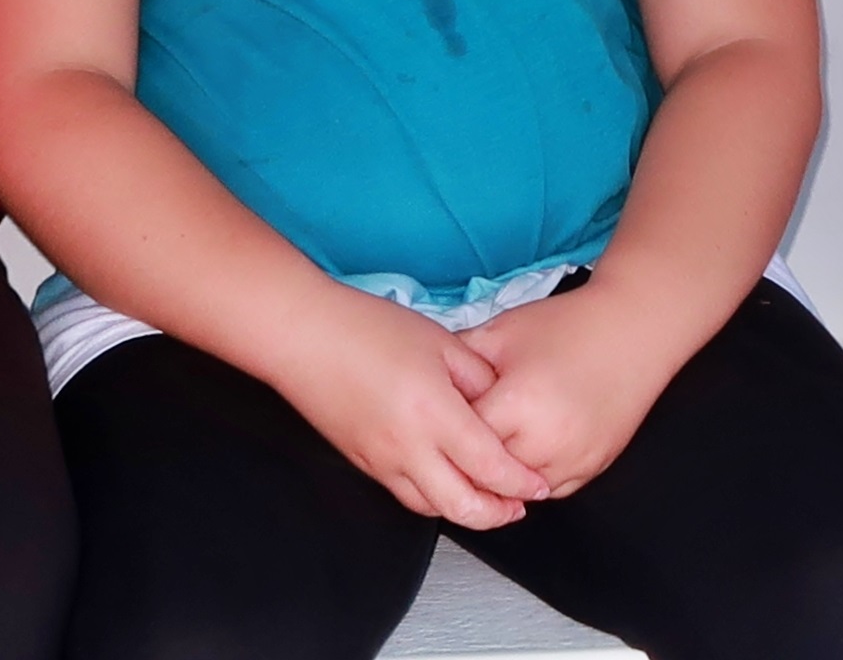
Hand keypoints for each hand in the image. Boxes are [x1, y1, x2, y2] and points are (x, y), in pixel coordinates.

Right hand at [264, 294, 551, 528]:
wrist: (302, 336)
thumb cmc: (365, 328)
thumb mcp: (440, 341)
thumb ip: (477, 376)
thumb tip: (499, 403)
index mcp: (435, 413)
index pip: (490, 466)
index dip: (521, 482)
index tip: (540, 485)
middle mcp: (409, 447)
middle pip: (463, 506)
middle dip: (498, 514)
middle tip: (519, 505)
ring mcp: (382, 460)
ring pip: (432, 507)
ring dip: (465, 511)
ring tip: (487, 500)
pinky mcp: (362, 462)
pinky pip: (404, 494)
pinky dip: (433, 498)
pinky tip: (445, 484)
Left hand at [452, 284, 681, 494]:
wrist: (632, 330)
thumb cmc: (571, 327)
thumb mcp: (502, 332)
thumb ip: (459, 358)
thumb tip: (426, 376)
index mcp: (518, 402)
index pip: (462, 438)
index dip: (446, 429)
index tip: (439, 423)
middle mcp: (547, 438)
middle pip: (487, 472)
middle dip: (471, 456)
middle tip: (459, 439)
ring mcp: (573, 458)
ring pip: (517, 491)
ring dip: (502, 475)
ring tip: (493, 446)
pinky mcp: (593, 467)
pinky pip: (550, 492)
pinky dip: (532, 479)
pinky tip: (525, 453)